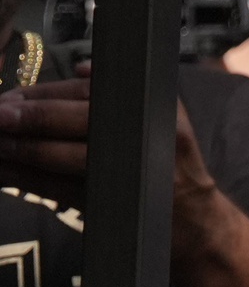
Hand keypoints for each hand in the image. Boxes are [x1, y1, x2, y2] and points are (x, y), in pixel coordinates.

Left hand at [0, 76, 219, 244]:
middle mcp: (138, 136)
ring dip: (19, 150)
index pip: (90, 93)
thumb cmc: (173, 164)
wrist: (190, 217)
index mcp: (149, 109)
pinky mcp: (101, 202)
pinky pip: (52, 187)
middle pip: (74, 122)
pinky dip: (23, 179)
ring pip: (58, 157)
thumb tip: (84, 68)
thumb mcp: (166, 115)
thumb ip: (125, 91)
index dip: (47, 95)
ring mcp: (119, 172)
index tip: (13, 97)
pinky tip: (2, 171)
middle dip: (30, 119)